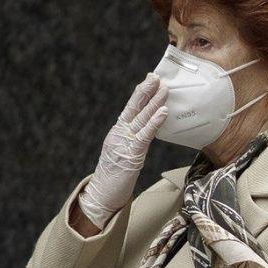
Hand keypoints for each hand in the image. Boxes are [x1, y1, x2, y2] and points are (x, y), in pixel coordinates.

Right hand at [76, 73, 169, 228]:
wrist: (103, 192)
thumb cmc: (116, 174)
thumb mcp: (125, 151)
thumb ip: (134, 138)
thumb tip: (148, 127)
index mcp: (118, 131)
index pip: (131, 108)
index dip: (141, 93)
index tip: (150, 79)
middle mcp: (120, 133)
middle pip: (135, 107)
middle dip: (146, 90)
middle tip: (157, 75)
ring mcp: (125, 142)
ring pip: (141, 117)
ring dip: (154, 102)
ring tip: (164, 89)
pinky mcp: (132, 153)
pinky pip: (145, 134)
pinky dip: (155, 122)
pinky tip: (163, 111)